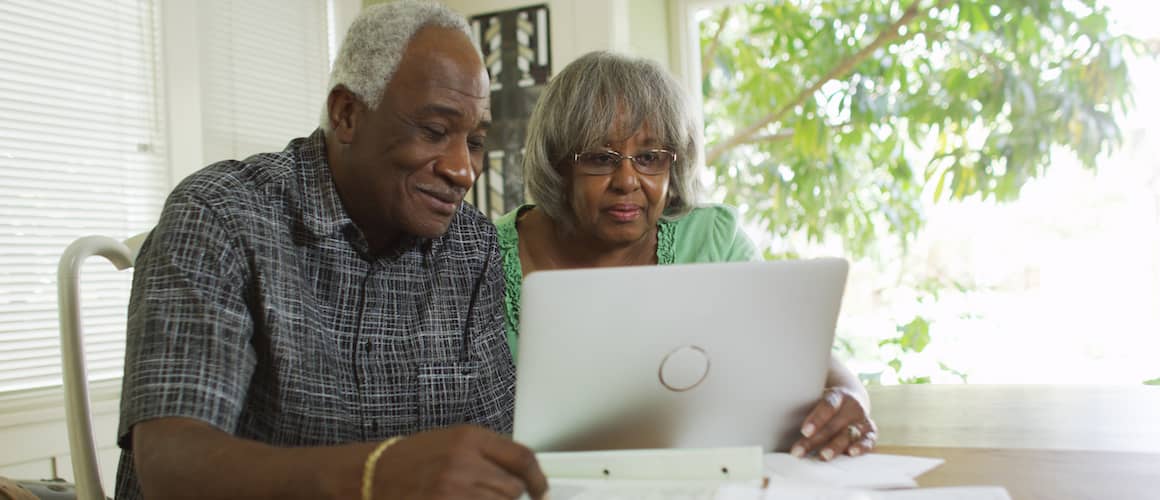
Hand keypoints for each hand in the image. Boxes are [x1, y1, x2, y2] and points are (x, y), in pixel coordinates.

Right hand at [370, 424, 547, 499]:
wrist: (374, 475)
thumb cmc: (414, 460)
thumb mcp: (453, 443)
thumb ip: (488, 454)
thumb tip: (524, 476)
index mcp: (469, 438)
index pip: (522, 458)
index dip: (538, 480)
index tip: (541, 492)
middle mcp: (463, 462)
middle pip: (513, 489)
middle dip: (506, 497)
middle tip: (485, 495)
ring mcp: (452, 490)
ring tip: (471, 498)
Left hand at [789, 387, 876, 459]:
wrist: (852, 398)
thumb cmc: (827, 402)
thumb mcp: (817, 397)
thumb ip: (803, 407)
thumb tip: (776, 422)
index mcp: (838, 395)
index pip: (827, 405)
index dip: (816, 418)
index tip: (804, 431)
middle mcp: (851, 407)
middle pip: (832, 425)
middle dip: (814, 440)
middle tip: (798, 451)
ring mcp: (861, 419)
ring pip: (848, 434)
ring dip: (835, 446)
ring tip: (823, 456)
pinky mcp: (869, 431)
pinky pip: (868, 440)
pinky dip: (862, 447)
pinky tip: (851, 453)